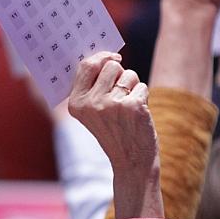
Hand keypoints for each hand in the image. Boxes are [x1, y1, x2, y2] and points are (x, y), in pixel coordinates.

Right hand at [68, 52, 162, 218]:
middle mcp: (91, 103)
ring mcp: (112, 105)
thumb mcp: (93, 112)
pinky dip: (143, 96)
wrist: (132, 163)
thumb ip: (93, 86)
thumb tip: (106, 55)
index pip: (86, 65)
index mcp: (76, 103)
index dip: (101, 57)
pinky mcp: (133, 106)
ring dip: (133, 86)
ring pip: (128, 74)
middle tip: (121, 93)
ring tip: (129, 107)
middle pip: (110, 65)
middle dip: (120, 74)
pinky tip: (138, 114)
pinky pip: (141, 86)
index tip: (113, 56)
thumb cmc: (114, 132)